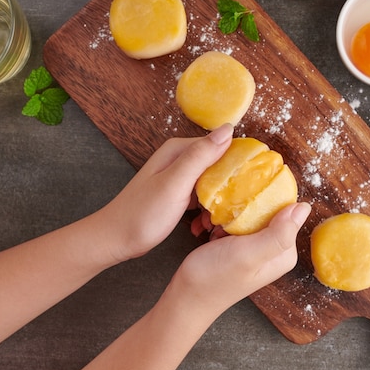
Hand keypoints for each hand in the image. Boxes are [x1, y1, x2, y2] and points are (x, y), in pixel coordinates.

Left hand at [102, 124, 233, 261]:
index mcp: (179, 150)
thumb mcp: (174, 183)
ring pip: (213, 183)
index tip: (253, 182)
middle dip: (230, 185)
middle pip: (219, 165)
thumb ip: (200, 156)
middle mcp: (180, 159)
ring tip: (220, 220)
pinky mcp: (179, 194)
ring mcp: (179, 177)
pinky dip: (208, 210)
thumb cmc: (142, 214)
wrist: (116, 239)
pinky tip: (206, 224)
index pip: (221, 145)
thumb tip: (228, 129)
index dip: (239, 162)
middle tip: (237, 206)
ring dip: (220, 200)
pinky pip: (203, 197)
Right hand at [172, 202, 310, 314]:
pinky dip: (225, 222)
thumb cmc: (215, 277)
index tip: (244, 202)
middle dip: (247, 206)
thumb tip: (304, 207)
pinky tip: (214, 230)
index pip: (287, 210)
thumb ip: (278, 233)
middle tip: (225, 215)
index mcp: (285, 251)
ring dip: (232, 214)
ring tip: (217, 225)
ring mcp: (258, 247)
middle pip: (269, 210)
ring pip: (251, 214)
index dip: (267, 198)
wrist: (186, 296)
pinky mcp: (241, 246)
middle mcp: (276, 249)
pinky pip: (238, 223)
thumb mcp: (249, 253)